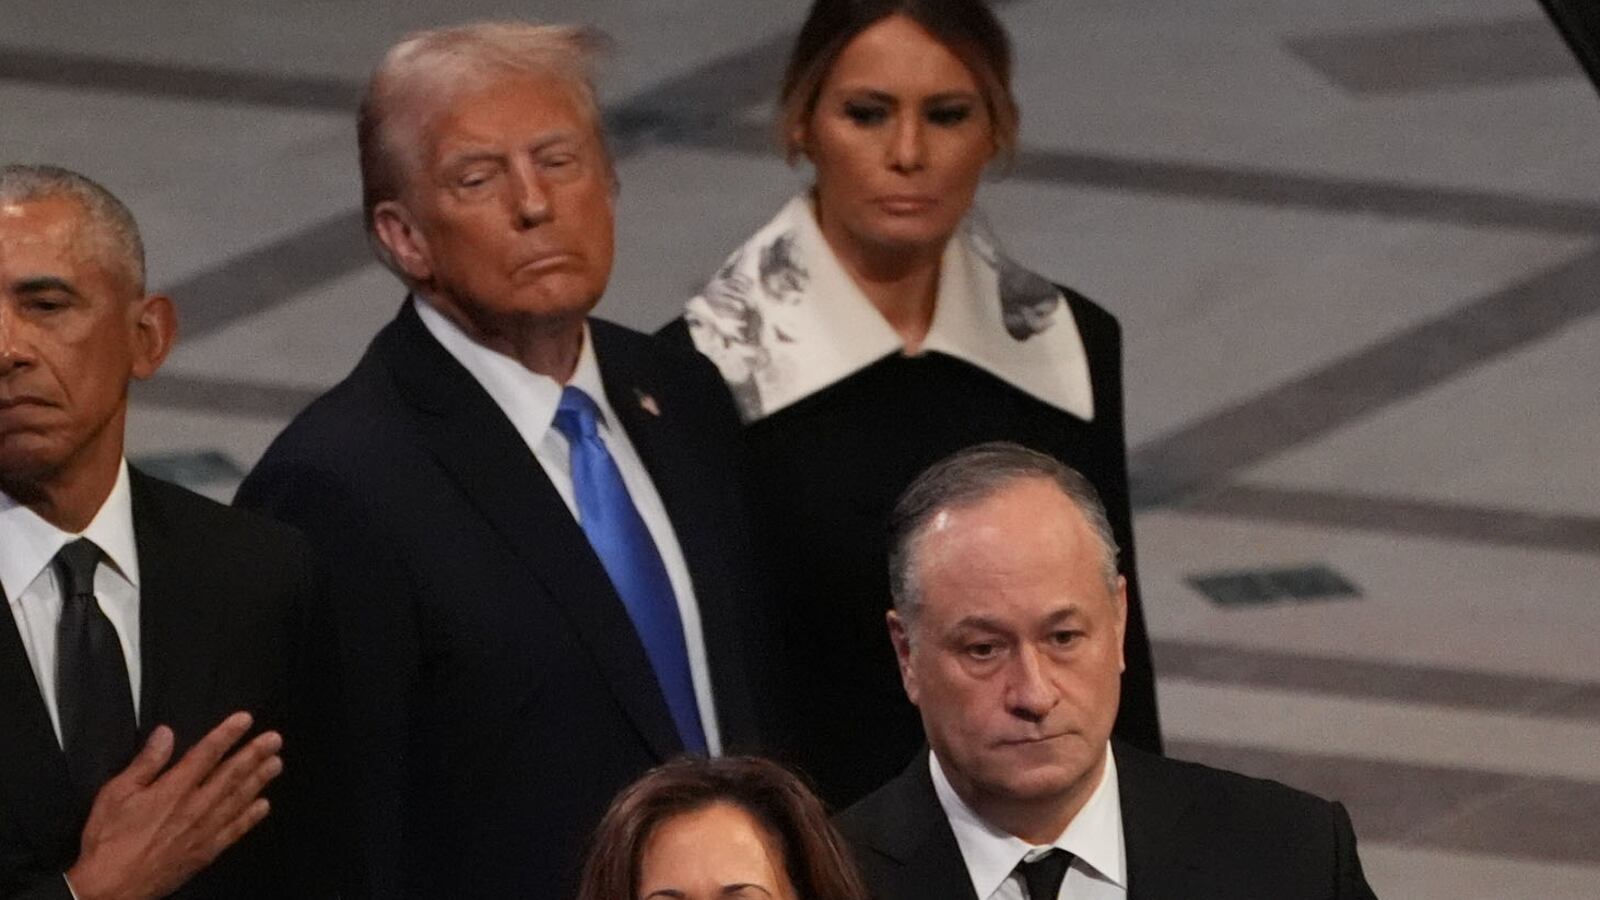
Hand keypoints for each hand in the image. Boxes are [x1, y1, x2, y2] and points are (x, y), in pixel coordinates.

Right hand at [64, 712, 282, 899]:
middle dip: (254, 754)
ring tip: (276, 763)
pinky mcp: (206, 852)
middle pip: (231, 775)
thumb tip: (166, 733)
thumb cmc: (109, 838)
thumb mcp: (116, 794)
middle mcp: (196, 806)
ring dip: (259, 780)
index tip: (245, 719)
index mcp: (174, 789)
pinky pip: (235, 830)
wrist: (112, 887)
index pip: (207, 754)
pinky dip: (251, 817)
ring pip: (239, 799)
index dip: (227, 734)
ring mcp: (205, 830)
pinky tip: (264, 805)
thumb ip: (146, 762)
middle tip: (275, 739)